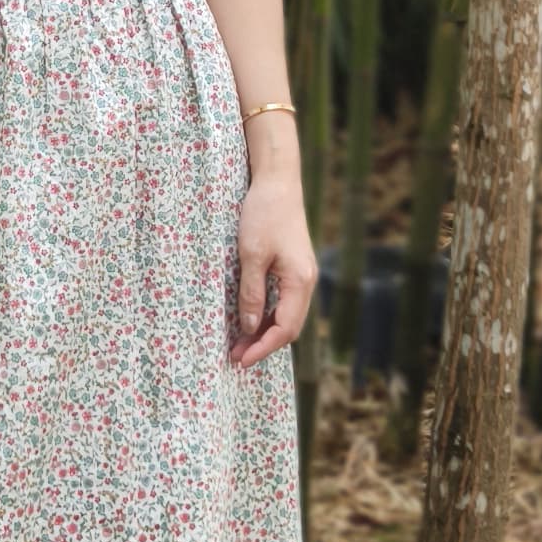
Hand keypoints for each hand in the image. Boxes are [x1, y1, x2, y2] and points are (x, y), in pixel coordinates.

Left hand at [230, 169, 315, 366]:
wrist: (277, 181)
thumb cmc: (263, 214)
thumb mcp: (251, 255)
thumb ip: (251, 293)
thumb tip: (248, 327)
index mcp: (300, 281)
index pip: (285, 329)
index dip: (262, 348)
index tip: (240, 360)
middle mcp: (306, 281)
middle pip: (289, 327)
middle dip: (263, 344)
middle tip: (235, 357)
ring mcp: (302, 275)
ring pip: (286, 315)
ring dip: (263, 331)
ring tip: (238, 344)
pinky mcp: (293, 267)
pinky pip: (283, 301)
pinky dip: (267, 315)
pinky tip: (249, 319)